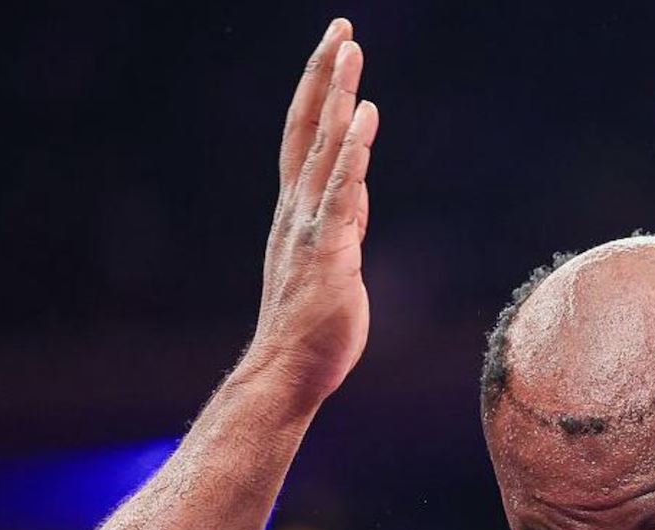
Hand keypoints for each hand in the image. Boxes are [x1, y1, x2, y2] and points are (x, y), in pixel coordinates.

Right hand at [243, 19, 378, 401]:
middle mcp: (296, 208)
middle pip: (308, 128)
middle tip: (342, 29)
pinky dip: (352, 152)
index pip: (305, 137)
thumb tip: (357, 191)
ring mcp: (309, 226)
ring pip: (323, 149)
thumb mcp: (334, 259)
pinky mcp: (328, 249)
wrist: (290, 369)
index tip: (334, 51)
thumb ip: (343, 221)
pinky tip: (364, 117)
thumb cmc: (313, 321)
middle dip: (325, 76)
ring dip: (337, 98)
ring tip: (350, 52)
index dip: (319, 92)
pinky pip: (341, 191)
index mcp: (297, 210)